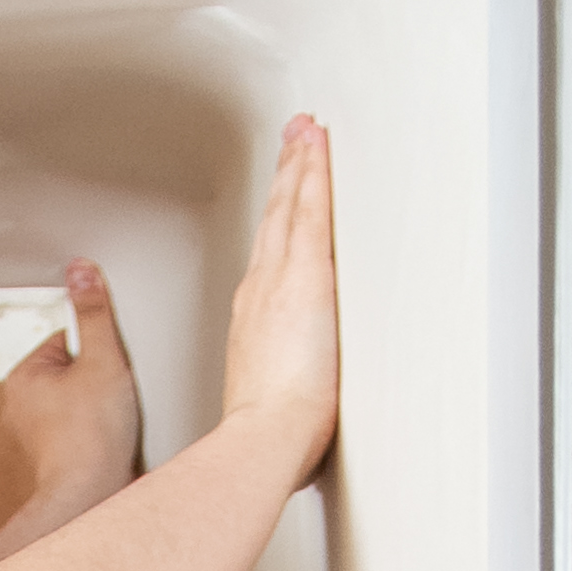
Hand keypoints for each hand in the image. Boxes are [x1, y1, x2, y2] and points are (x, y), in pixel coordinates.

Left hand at [0, 260, 142, 534]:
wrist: (91, 498)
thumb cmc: (92, 437)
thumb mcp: (102, 359)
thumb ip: (94, 313)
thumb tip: (81, 270)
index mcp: (23, 377)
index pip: (68, 339)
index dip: (98, 349)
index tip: (109, 367)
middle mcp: (22, 405)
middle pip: (77, 369)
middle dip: (102, 379)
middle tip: (113, 396)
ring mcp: (38, 434)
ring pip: (83, 400)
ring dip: (105, 405)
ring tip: (114, 421)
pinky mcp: (59, 455)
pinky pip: (86, 428)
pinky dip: (102, 431)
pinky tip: (113, 440)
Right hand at [219, 109, 343, 485]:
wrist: (266, 438)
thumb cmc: (267, 437)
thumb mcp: (266, 407)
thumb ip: (276, 398)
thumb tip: (286, 420)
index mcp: (254, 323)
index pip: (269, 260)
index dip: (275, 224)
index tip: (281, 198)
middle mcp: (260, 294)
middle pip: (275, 223)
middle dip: (284, 180)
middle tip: (293, 141)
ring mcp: (280, 281)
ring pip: (290, 208)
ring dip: (298, 166)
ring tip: (306, 132)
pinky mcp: (306, 276)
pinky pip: (309, 209)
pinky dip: (312, 173)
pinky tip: (317, 145)